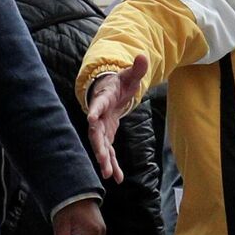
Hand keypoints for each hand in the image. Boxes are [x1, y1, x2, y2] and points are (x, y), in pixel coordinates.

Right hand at [86, 54, 150, 182]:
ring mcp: (101, 128)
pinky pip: (108, 152)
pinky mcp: (106, 136)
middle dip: (98, 145)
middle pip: (96, 132)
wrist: (110, 91)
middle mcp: (98, 115)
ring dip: (104, 159)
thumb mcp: (130, 75)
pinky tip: (117, 178)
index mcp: (103, 98)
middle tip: (101, 158)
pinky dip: (112, 164)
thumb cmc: (120, 82)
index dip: (94, 110)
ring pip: (100, 145)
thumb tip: (144, 56)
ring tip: (108, 174)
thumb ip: (137, 68)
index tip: (90, 119)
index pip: (98, 104)